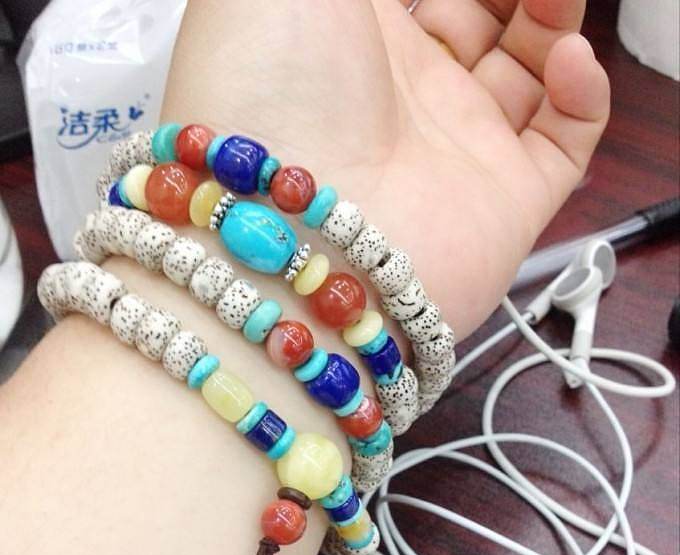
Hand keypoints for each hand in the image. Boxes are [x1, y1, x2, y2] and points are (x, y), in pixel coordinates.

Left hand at [165, 0, 608, 337]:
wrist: (284, 229)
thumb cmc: (261, 86)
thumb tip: (398, 1)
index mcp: (353, 42)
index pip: (422, 0)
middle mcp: (406, 100)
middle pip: (478, 26)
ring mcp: (458, 152)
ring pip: (529, 74)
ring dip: (553, 22)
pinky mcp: (506, 204)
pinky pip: (565, 145)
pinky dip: (584, 97)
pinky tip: (570, 60)